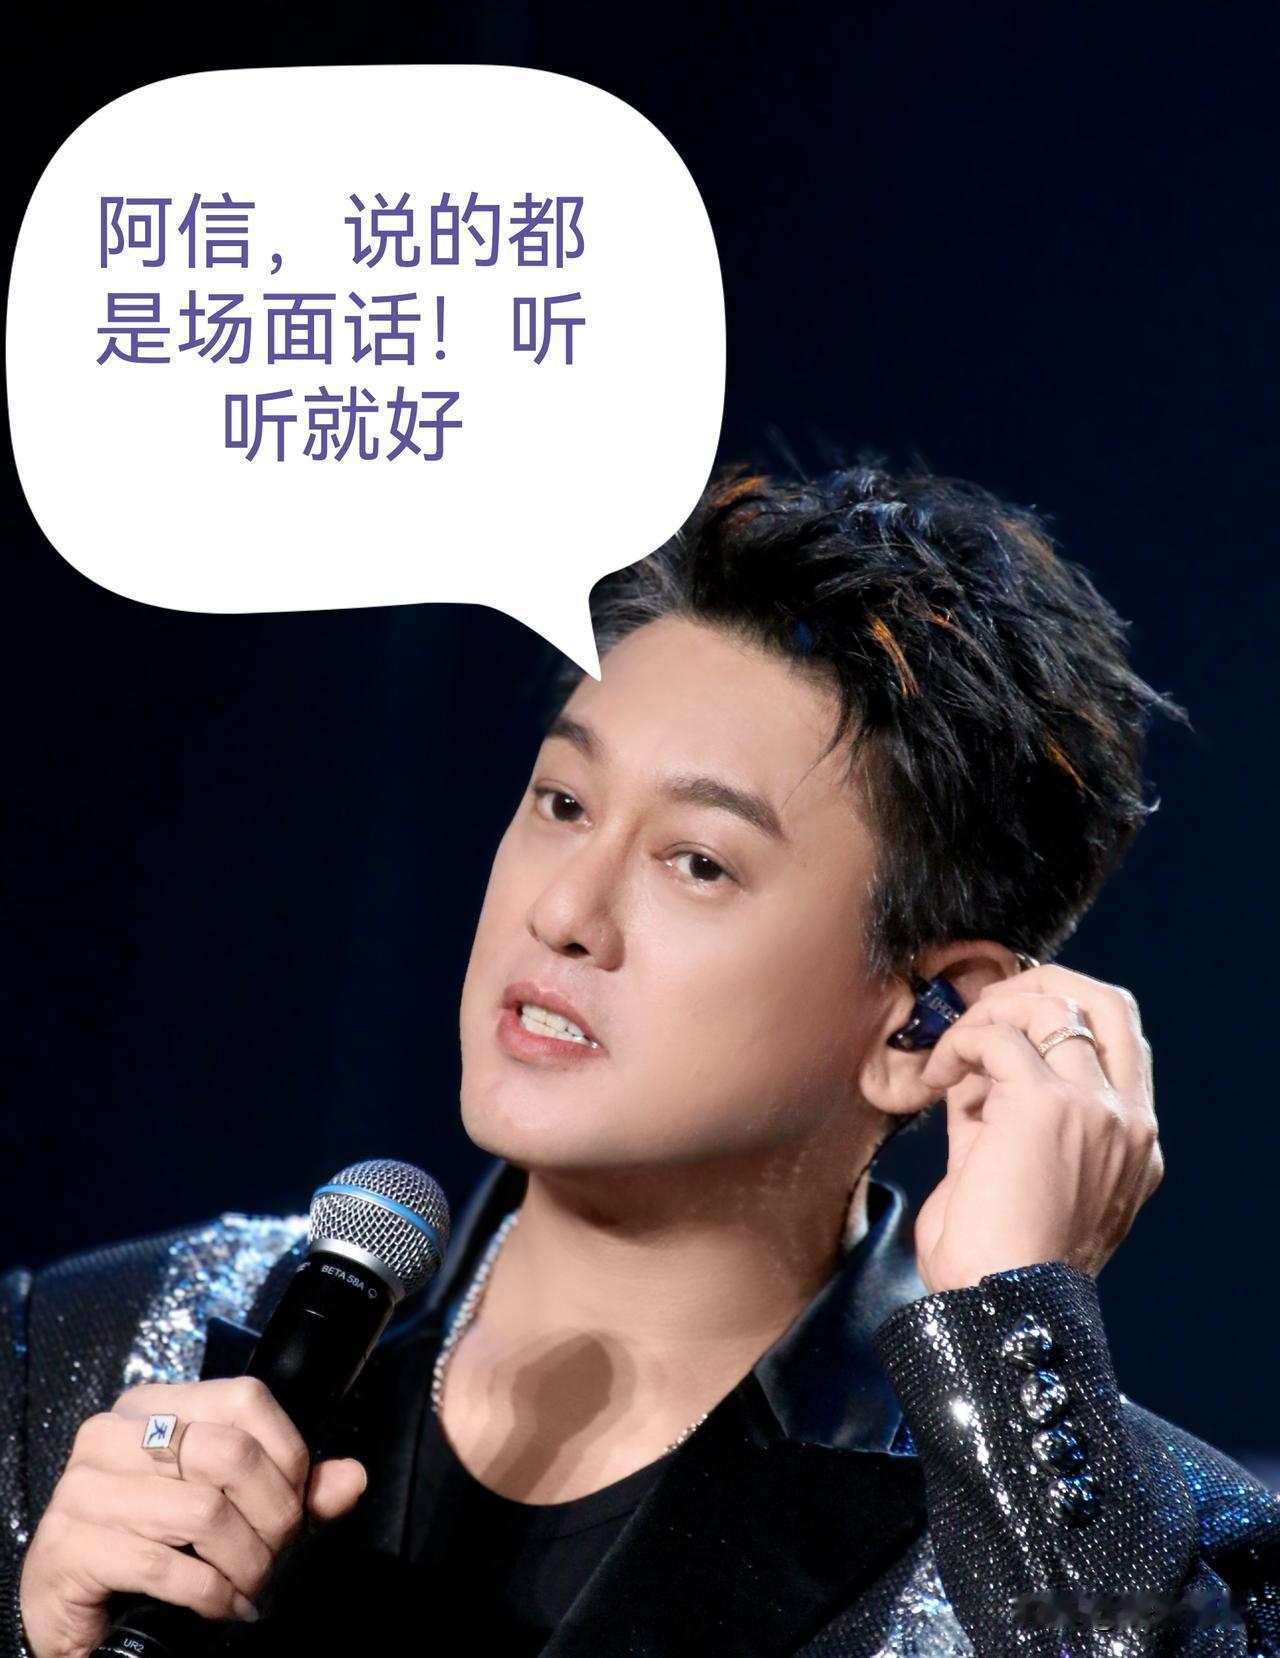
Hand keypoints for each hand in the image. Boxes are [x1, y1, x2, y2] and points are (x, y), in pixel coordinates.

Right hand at [18, 1375, 367, 1657]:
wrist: (76, 1610)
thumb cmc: (156, 1547)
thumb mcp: (232, 1509)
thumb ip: (293, 1490)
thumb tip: (353, 1478)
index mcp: (152, 1405)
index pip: (245, 1398)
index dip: (287, 1453)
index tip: (296, 1502)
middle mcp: (111, 1434)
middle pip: (229, 1453)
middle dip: (272, 1516)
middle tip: (275, 1556)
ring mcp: (82, 1488)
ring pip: (203, 1511)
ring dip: (245, 1561)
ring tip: (250, 1584)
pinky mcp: (68, 1547)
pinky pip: (164, 1564)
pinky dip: (210, 1593)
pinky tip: (223, 1606)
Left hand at [911, 963, 1163, 1293]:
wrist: (996, 1307)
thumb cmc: (992, 1261)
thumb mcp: (1008, 1174)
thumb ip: (1001, 1117)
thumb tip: (971, 1069)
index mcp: (1131, 1144)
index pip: (1116, 1040)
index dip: (1055, 1019)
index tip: (996, 1035)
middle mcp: (1128, 1121)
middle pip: (1107, 1001)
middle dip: (1041, 985)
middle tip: (984, 1012)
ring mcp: (1096, 1109)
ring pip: (1052, 1004)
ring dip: (988, 1014)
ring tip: (950, 1054)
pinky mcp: (1049, 1105)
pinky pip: (999, 1036)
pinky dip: (958, 1043)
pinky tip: (936, 1075)